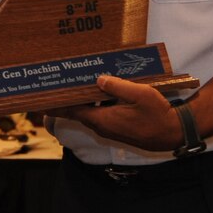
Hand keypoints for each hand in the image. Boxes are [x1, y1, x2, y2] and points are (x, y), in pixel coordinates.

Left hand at [52, 75, 182, 151]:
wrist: (172, 132)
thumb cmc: (157, 114)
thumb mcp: (140, 94)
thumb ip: (118, 86)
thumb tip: (99, 80)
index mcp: (103, 119)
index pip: (72, 111)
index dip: (55, 106)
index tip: (40, 101)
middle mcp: (102, 126)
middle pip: (77, 111)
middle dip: (65, 99)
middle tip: (54, 85)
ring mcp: (109, 128)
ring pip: (89, 111)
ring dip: (81, 99)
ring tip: (72, 83)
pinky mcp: (116, 127)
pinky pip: (98, 113)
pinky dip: (93, 102)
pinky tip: (95, 90)